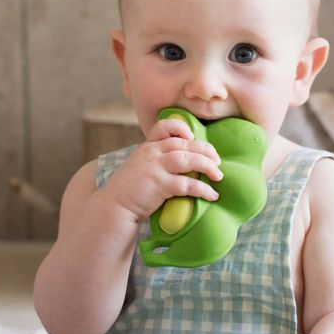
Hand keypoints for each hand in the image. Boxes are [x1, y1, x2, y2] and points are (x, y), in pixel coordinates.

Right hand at [103, 117, 222, 221]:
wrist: (114, 206)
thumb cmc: (129, 189)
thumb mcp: (140, 166)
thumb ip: (156, 160)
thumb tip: (183, 162)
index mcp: (147, 146)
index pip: (164, 126)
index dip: (181, 128)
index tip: (192, 137)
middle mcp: (151, 152)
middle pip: (184, 144)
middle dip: (205, 150)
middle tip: (217, 161)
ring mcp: (155, 168)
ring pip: (188, 159)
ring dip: (207, 166)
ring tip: (219, 176)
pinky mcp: (159, 184)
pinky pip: (187, 184)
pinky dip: (203, 189)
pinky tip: (212, 194)